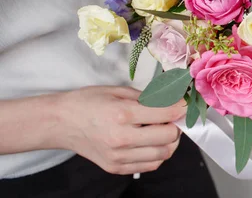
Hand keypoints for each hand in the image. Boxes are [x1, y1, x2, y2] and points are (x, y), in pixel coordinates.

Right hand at [56, 86, 185, 174]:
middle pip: (169, 137)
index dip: (181, 107)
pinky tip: (152, 141)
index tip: (185, 103)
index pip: (166, 114)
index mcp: (122, 115)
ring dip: (170, 141)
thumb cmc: (88, 102)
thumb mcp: (119, 91)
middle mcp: (121, 139)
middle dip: (177, 125)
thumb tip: (175, 100)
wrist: (60, 123)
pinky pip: (150, 165)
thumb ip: (149, 98)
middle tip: (174, 116)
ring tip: (163, 128)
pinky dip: (158, 154)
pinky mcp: (116, 168)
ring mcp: (118, 157)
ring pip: (163, 155)